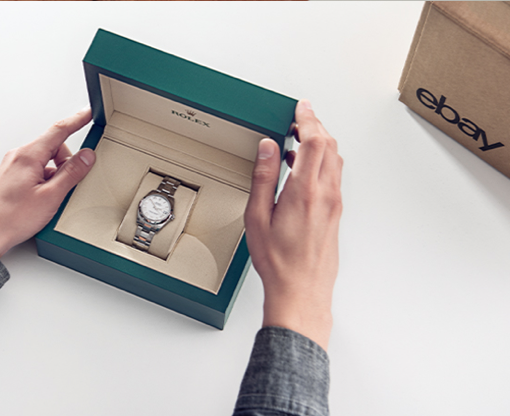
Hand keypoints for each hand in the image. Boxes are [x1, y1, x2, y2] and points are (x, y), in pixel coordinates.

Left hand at [0, 108, 95, 257]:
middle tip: (71, 183)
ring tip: (53, 197)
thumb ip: (72, 173)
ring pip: (45, 160)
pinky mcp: (11, 177)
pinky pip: (36, 170)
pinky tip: (44, 199)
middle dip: (67, 162)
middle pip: (54, 147)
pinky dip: (46, 180)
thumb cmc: (11, 217)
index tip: (89, 113)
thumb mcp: (51, 196)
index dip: (77, 120)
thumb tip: (87, 156)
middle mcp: (19, 156)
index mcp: (29, 156)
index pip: (59, 130)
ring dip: (56, 174)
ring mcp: (13, 166)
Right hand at [244, 100, 342, 350]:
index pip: (315, 141)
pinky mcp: (336, 213)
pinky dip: (322, 161)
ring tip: (300, 139)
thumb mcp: (258, 217)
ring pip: (334, 160)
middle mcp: (326, 194)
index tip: (301, 106)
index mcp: (305, 191)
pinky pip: (333, 176)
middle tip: (300, 117)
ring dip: (321, 143)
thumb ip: (264, 178)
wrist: (302, 291)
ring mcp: (334, 204)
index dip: (309, 118)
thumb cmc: (279, 261)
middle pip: (329, 146)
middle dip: (316, 125)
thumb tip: (269, 148)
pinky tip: (304, 168)